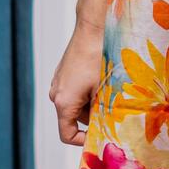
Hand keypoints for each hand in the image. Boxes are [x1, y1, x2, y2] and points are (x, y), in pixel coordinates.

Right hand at [48, 22, 104, 147]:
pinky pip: (75, 90)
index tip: (100, 135)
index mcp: (63, 102)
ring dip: (92, 103)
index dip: (83, 140)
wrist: (93, 28)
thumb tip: (109, 127)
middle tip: (113, 111)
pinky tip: (103, 80)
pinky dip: (88, 91)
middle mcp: (56, 93)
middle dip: (93, 118)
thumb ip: (103, 113)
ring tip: (110, 92)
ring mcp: (58, 81)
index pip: (67, 135)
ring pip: (76, 104)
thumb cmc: (100, 58)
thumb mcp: (106, 91)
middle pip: (73, 119)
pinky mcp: (63, 72)